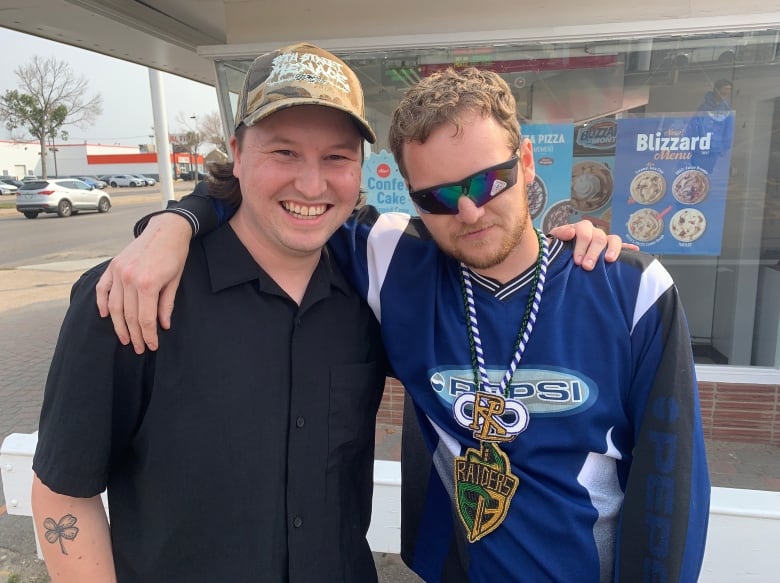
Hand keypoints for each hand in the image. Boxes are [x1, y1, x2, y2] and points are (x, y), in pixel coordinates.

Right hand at [95, 213, 191, 352]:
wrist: (166, 229)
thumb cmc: (175, 254)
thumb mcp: (176, 280)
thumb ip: (167, 304)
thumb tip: (163, 325)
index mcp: (147, 283)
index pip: (145, 318)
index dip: (148, 335)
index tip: (152, 346)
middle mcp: (129, 278)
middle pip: (129, 315)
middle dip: (135, 335)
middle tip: (139, 348)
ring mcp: (118, 272)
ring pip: (114, 306)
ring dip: (119, 325)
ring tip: (125, 338)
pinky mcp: (113, 266)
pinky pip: (102, 289)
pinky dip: (101, 303)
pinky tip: (106, 316)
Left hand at [549, 220, 637, 269]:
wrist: (558, 258)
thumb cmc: (556, 250)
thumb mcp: (553, 242)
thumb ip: (558, 235)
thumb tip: (570, 232)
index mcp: (580, 229)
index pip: (584, 231)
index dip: (581, 245)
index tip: (577, 261)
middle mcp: (594, 233)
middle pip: (598, 237)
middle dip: (593, 252)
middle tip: (587, 267)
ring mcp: (604, 241)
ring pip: (613, 239)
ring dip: (612, 249)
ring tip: (609, 260)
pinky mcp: (611, 250)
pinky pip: (623, 247)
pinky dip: (629, 248)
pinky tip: (635, 251)